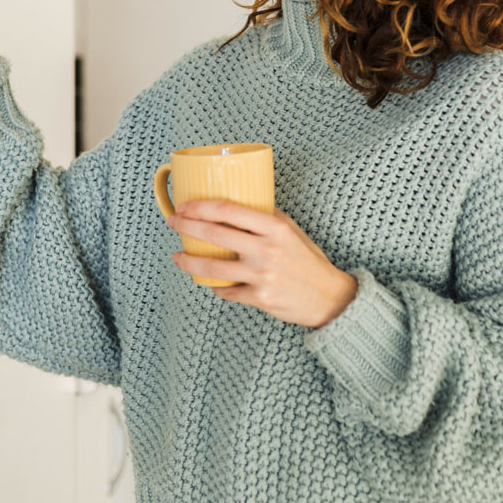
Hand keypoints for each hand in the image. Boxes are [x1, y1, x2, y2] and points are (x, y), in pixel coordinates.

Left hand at [167, 200, 358, 327]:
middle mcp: (266, 250)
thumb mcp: (291, 230)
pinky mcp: (260, 298)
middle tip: (173, 222)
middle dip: (187, 227)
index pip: (229, 211)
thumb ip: (266, 217)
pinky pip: (227, 291)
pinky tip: (208, 282)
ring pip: (213, 269)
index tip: (185, 205)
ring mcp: (262, 275)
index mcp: (274, 227)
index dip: (202, 206)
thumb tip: (237, 203)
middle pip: (215, 235)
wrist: (329, 297)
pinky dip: (215, 287)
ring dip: (189, 262)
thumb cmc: (308, 260)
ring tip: (178, 256)